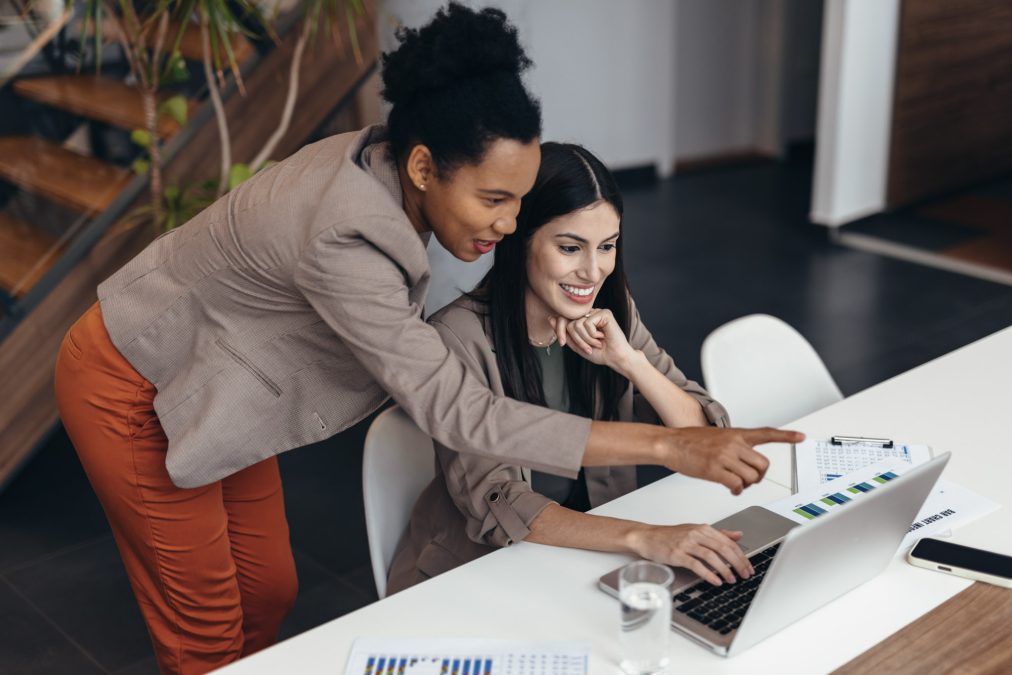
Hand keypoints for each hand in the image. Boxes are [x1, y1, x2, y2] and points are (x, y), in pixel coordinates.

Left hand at [550, 308, 637, 374]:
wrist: (615, 358)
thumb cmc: (599, 353)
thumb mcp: (576, 345)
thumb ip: (564, 332)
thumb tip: (551, 318)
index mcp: (581, 320)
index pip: (563, 318)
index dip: (559, 330)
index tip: (562, 343)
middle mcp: (588, 314)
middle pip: (568, 322)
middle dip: (576, 339)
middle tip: (587, 348)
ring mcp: (596, 312)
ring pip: (577, 324)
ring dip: (585, 339)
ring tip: (596, 343)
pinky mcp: (604, 313)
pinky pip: (587, 323)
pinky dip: (592, 335)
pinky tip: (602, 337)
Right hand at [627, 523, 752, 584]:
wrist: (647, 537)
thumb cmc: (670, 536)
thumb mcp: (696, 531)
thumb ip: (718, 534)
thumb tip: (738, 535)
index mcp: (703, 528)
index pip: (728, 542)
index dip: (741, 556)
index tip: (748, 567)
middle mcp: (696, 534)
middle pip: (723, 548)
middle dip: (737, 563)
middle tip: (744, 575)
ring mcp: (686, 543)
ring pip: (711, 556)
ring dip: (725, 570)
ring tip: (732, 580)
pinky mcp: (677, 554)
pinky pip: (696, 564)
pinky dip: (708, 574)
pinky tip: (715, 581)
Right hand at [660, 426, 804, 494]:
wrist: (670, 443)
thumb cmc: (690, 442)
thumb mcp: (716, 437)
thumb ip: (734, 446)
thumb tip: (744, 463)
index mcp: (736, 434)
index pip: (766, 433)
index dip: (786, 436)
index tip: (801, 437)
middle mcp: (734, 443)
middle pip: (762, 465)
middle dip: (758, 477)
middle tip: (749, 480)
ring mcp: (725, 456)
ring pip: (751, 477)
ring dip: (746, 485)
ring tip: (736, 484)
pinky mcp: (715, 469)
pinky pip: (737, 485)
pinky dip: (736, 490)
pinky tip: (730, 488)